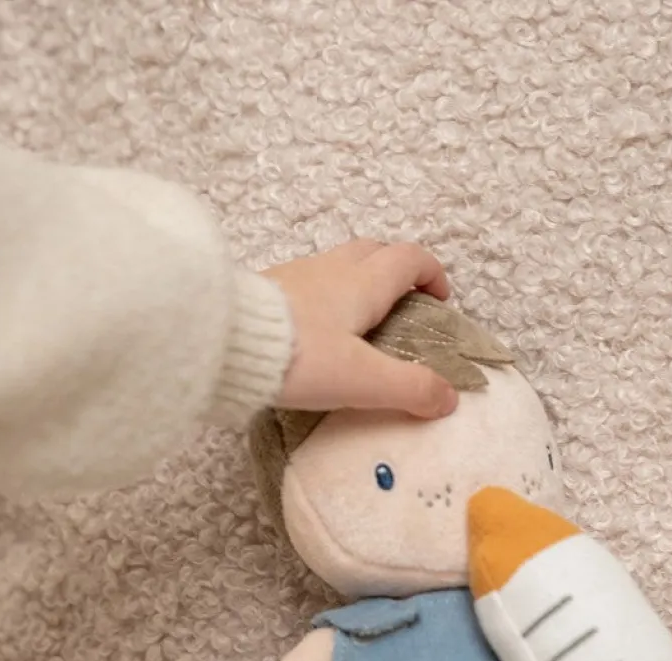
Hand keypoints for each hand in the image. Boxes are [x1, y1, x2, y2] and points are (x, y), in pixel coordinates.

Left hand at [264, 239, 459, 418]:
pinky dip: (326, 295)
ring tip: (361, 321)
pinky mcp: (267, 290)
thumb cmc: (301, 357)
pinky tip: (317, 329)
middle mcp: (332, 269)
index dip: (431, 274)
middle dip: (396, 270)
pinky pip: (308, 282)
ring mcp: (296, 275)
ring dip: (359, 281)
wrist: (223, 344)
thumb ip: (409, 388)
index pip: (409, 259)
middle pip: (375, 251)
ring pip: (339, 264)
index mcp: (363, 283)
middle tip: (404, 306)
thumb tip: (448, 397)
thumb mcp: (363, 380)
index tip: (440, 300)